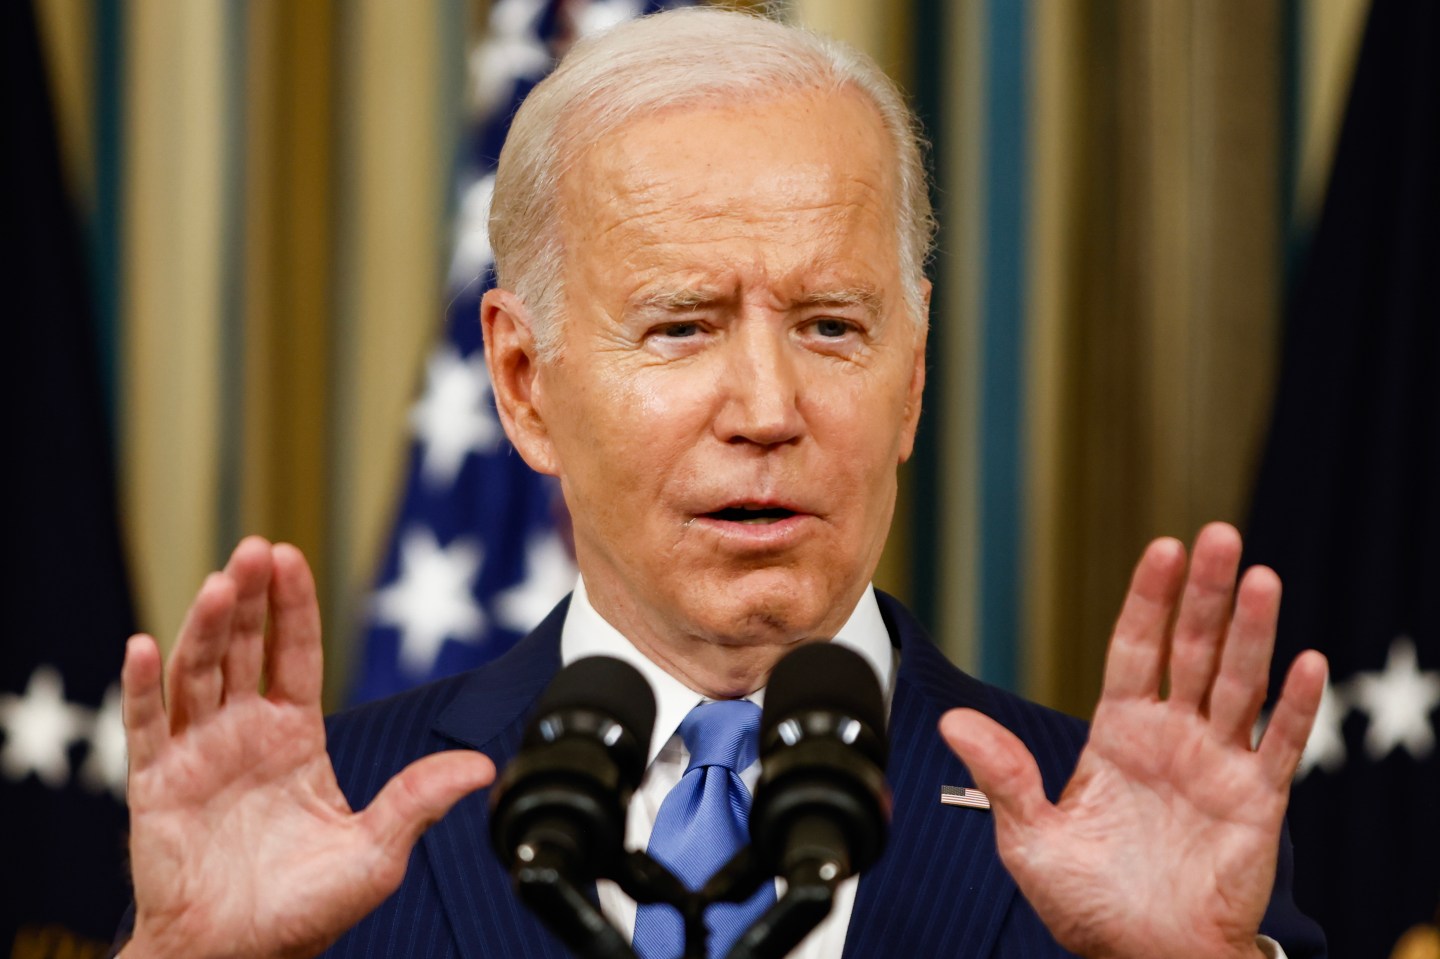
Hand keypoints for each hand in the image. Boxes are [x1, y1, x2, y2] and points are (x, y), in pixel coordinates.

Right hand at [119, 537, 494, 958]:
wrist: (239, 954)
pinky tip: (144, 646)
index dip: (292, 606)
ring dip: (205, 628)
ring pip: (197, 675)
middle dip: (250, 597)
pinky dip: (142, 688)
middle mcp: (244, 733)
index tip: (290, 556)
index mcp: (294, 737)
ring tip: (220, 586)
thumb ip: (419, 800)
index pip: (293, 654)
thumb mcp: (375, 852)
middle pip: (243, 648)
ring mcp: (197, 755)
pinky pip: (143, 729)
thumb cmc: (303, 909)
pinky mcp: (156, 786)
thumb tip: (483, 768)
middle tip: (255, 549)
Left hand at [940, 523, 1325, 958]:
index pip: (1136, 649)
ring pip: (1238, 683)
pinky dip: (1295, 706)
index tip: (1162, 549)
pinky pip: (1281, 746)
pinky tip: (1304, 660)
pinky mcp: (1255, 802)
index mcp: (1118, 734)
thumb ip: (1003, 773)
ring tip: (1259, 577)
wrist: (1141, 957)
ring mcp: (1217, 764)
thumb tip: (952, 719)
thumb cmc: (1088, 902)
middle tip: (1218, 537)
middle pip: (1192, 650)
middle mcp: (1171, 737)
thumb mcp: (1030, 836)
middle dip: (1205, 594)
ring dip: (1251, 631)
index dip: (1149, 599)